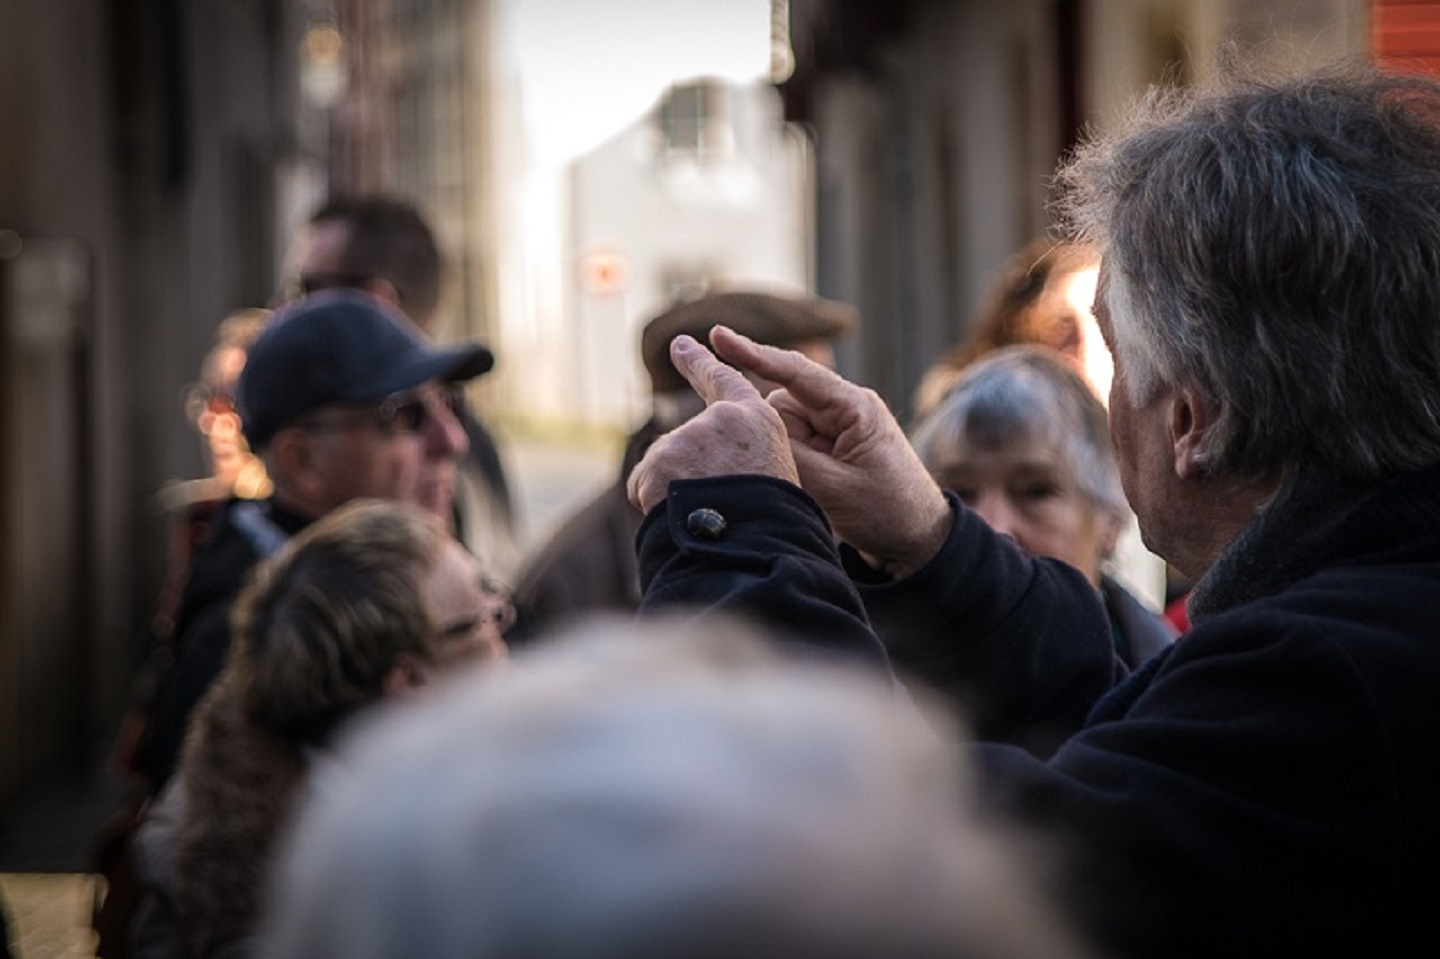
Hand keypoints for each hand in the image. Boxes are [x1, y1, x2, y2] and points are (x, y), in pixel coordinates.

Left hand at [627, 334, 799, 513]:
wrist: (751, 547)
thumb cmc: (768, 523)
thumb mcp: (768, 477)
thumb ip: (736, 455)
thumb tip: (691, 459)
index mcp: (757, 420)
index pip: (724, 381)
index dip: (700, 362)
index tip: (680, 344)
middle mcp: (720, 419)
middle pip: (685, 443)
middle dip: (687, 474)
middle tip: (715, 504)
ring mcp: (688, 438)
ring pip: (663, 466)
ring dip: (672, 491)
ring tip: (702, 514)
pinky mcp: (659, 460)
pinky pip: (642, 485)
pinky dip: (651, 503)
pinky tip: (678, 515)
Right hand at [708, 325, 950, 576]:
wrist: (919, 539)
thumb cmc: (887, 512)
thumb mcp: (834, 487)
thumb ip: (789, 456)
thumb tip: (751, 433)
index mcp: (853, 407)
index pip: (794, 373)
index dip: (753, 354)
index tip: (718, 337)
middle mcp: (843, 408)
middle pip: (780, 407)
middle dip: (777, 440)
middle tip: (810, 477)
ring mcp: (836, 426)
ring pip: (781, 429)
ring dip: (787, 458)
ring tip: (821, 489)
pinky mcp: (829, 446)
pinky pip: (793, 444)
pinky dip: (792, 463)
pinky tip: (814, 486)